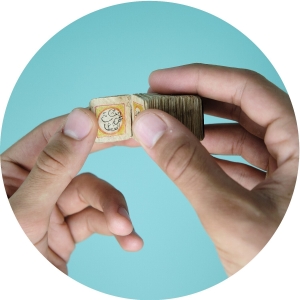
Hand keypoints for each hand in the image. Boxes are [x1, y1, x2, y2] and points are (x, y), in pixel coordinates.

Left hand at [1, 108, 142, 273]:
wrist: (17, 297)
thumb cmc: (7, 262)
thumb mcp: (27, 210)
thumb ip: (55, 165)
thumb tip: (81, 119)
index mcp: (12, 171)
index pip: (52, 135)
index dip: (85, 124)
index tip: (117, 118)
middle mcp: (35, 185)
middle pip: (80, 165)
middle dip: (108, 159)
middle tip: (138, 145)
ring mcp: (53, 208)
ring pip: (94, 196)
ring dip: (114, 210)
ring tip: (125, 227)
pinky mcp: (70, 230)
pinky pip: (98, 221)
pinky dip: (116, 230)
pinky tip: (130, 240)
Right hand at [132, 64, 297, 274]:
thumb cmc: (280, 271)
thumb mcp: (230, 214)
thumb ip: (187, 166)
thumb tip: (150, 125)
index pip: (249, 91)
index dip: (201, 79)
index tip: (161, 81)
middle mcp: (298, 151)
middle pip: (244, 107)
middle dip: (198, 100)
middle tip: (160, 98)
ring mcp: (287, 171)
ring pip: (241, 133)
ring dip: (202, 127)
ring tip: (169, 126)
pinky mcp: (273, 189)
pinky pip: (240, 158)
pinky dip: (211, 153)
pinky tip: (190, 154)